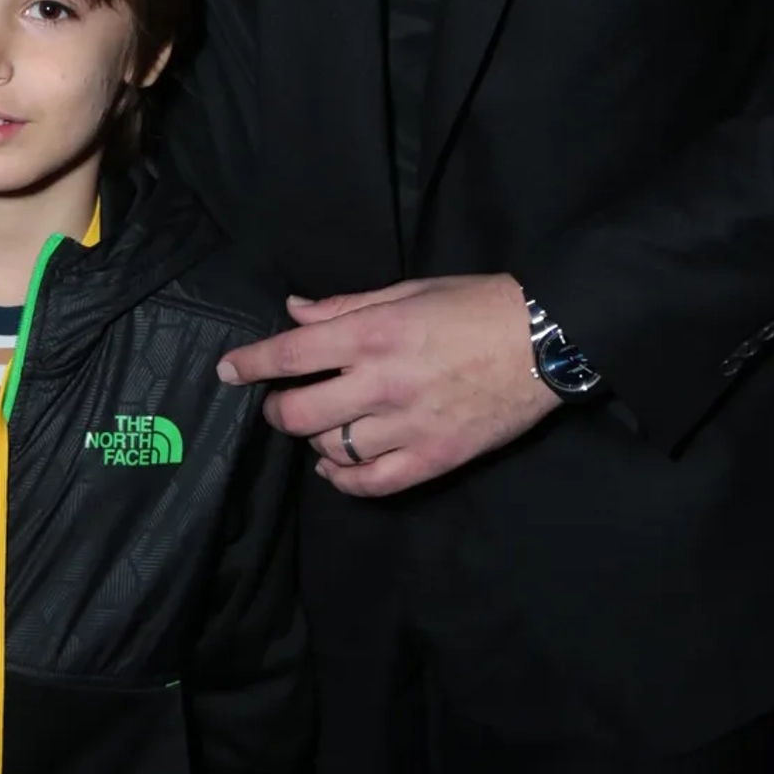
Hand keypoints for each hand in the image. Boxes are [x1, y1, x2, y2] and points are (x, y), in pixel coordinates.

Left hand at [219, 273, 552, 495]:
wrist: (545, 340)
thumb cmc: (475, 305)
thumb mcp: (407, 290)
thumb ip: (346, 306)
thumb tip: (296, 312)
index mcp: (372, 335)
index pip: (291, 354)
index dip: (251, 364)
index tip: (227, 370)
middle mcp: (382, 383)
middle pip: (300, 413)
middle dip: (279, 410)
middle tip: (282, 404)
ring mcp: (408, 425)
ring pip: (333, 449)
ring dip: (315, 440)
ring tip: (320, 428)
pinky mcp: (435, 457)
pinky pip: (374, 482)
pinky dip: (346, 480)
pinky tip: (336, 468)